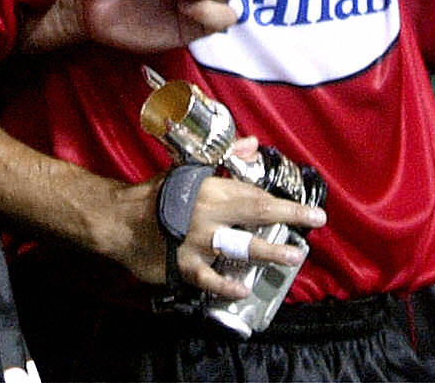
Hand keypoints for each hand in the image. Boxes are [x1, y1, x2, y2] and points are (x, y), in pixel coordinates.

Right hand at [131, 162, 326, 300]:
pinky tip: (243, 289)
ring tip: (290, 258)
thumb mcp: (193, 168)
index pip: (259, 195)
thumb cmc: (160, 193)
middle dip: (288, 222)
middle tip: (312, 229)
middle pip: (256, 217)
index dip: (288, 204)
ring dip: (267, 253)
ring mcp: (197, 243)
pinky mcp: (183, 267)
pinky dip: (227, 285)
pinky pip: (210, 279)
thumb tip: (253, 144)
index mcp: (214, 189)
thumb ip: (227, 157)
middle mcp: (210, 215)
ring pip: (239, 248)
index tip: (312, 212)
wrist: (122, 220)